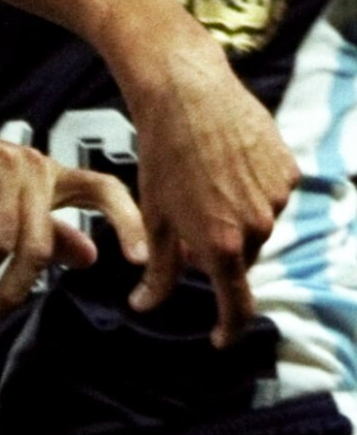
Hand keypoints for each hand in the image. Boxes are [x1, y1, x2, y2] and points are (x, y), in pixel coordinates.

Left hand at [124, 34, 298, 345]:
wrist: (188, 96)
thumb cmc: (162, 158)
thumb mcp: (154, 219)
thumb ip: (157, 270)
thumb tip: (145, 305)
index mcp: (222, 248)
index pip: (237, 305)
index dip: (229, 328)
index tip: (220, 339)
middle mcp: (258, 228)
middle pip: (239, 260)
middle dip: (216, 252)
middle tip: (187, 221)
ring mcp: (277, 198)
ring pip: (256, 227)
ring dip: (234, 219)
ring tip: (205, 183)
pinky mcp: (289, 170)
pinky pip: (270, 195)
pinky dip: (251, 191)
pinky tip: (228, 165)